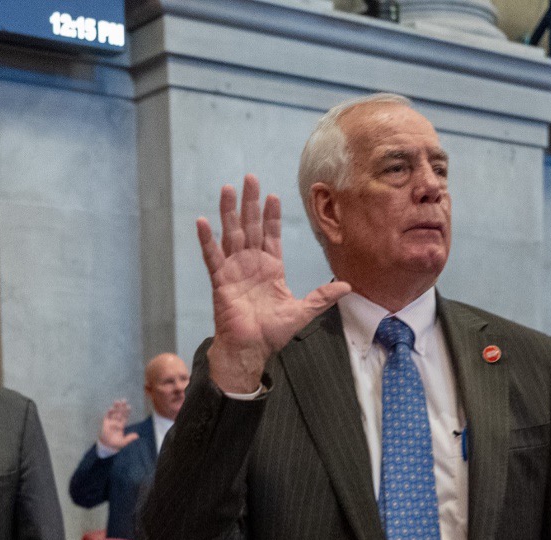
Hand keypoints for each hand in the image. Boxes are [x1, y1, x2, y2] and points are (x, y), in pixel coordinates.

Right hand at [97, 399, 137, 450]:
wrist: (107, 446)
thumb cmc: (116, 444)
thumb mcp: (124, 442)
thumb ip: (130, 438)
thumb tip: (137, 436)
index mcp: (121, 425)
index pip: (125, 417)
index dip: (127, 412)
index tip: (129, 406)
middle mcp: (116, 422)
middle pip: (119, 413)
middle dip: (121, 407)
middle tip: (124, 400)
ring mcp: (111, 422)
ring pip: (114, 413)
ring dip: (115, 407)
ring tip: (117, 401)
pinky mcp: (105, 423)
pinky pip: (107, 417)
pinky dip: (109, 413)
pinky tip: (111, 408)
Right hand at [197, 175, 350, 393]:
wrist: (251, 350)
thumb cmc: (272, 333)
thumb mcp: (303, 311)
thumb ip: (322, 296)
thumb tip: (347, 286)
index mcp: (270, 268)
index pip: (271, 235)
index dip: (271, 215)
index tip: (273, 195)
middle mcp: (251, 264)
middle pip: (250, 226)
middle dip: (250, 202)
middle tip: (250, 178)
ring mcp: (234, 270)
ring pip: (231, 234)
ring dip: (228, 212)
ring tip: (227, 189)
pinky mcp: (220, 281)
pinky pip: (212, 257)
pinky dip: (207, 240)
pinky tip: (203, 222)